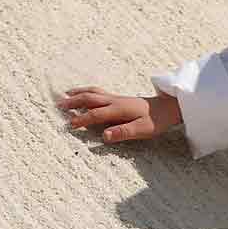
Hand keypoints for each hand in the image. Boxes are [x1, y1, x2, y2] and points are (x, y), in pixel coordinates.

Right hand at [56, 87, 181, 143]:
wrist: (169, 107)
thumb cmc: (157, 120)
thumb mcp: (143, 130)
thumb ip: (124, 132)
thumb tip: (105, 136)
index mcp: (119, 109)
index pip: (96, 114)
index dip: (82, 119)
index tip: (70, 125)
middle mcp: (115, 101)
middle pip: (90, 99)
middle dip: (73, 102)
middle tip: (58, 106)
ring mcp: (116, 98)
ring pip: (93, 93)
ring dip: (78, 94)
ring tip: (64, 95)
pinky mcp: (119, 98)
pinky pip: (98, 92)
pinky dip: (87, 92)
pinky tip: (83, 93)